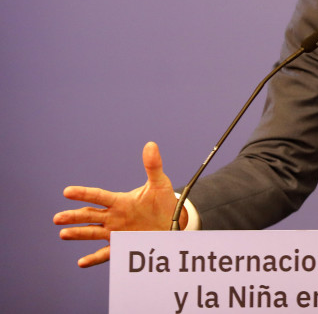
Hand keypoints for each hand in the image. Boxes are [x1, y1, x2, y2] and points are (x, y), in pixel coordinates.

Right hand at [53, 141, 183, 266]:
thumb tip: (151, 144)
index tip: (67, 191)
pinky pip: (106, 253)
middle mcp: (113, 217)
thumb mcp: (159, 183)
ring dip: (79, 234)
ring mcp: (116, 232)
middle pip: (89, 216)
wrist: (172, 221)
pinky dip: (94, 258)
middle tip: (58, 218)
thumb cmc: (163, 201)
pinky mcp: (123, 246)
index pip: (98, 196)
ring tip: (63, 234)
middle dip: (74, 217)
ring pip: (93, 233)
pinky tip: (81, 262)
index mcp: (119, 201)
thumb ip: (153, 166)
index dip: (83, 194)